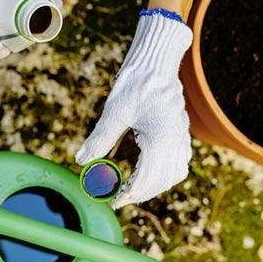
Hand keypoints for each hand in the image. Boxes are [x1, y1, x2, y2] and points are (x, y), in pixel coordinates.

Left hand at [76, 10, 193, 207]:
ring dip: (155, 185)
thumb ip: (99, 139)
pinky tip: (150, 171)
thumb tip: (81, 161)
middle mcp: (175, 140)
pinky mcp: (180, 129)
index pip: (147, 179)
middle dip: (141, 194)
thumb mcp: (114, 111)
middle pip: (162, 181)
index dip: (129, 195)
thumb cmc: (135, 82)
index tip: (113, 202)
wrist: (156, 60)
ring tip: (133, 189)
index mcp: (161, 139)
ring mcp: (181, 135)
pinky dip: (166, 172)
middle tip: (119, 197)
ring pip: (175, 173)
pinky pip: (179, 160)